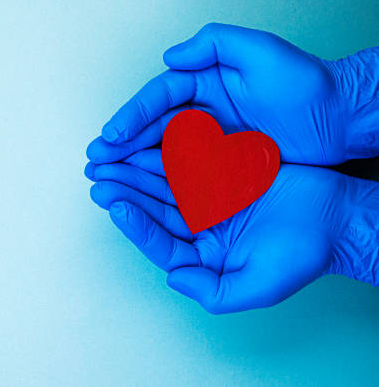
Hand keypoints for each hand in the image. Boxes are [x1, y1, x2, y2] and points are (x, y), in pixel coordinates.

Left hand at [85, 151, 378, 312]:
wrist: (335, 217)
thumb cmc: (301, 255)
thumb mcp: (257, 285)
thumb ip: (213, 290)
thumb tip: (174, 278)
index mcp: (202, 254)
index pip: (160, 241)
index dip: (136, 225)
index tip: (114, 206)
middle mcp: (199, 226)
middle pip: (154, 208)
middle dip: (125, 191)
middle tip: (97, 175)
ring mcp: (207, 198)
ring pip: (164, 182)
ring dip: (136, 169)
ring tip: (110, 156)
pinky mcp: (218, 173)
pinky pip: (187, 161)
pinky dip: (166, 152)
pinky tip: (144, 142)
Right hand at [87, 24, 378, 165]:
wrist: (338, 119)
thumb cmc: (305, 85)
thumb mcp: (262, 51)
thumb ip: (214, 44)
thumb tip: (170, 57)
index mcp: (204, 83)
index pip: (159, 98)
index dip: (132, 115)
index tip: (111, 134)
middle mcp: (202, 111)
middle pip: (152, 128)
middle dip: (121, 145)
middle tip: (95, 160)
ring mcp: (210, 139)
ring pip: (162, 152)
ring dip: (132, 165)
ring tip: (104, 177)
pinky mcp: (222, 164)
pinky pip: (184, 172)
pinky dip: (159, 181)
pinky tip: (138, 190)